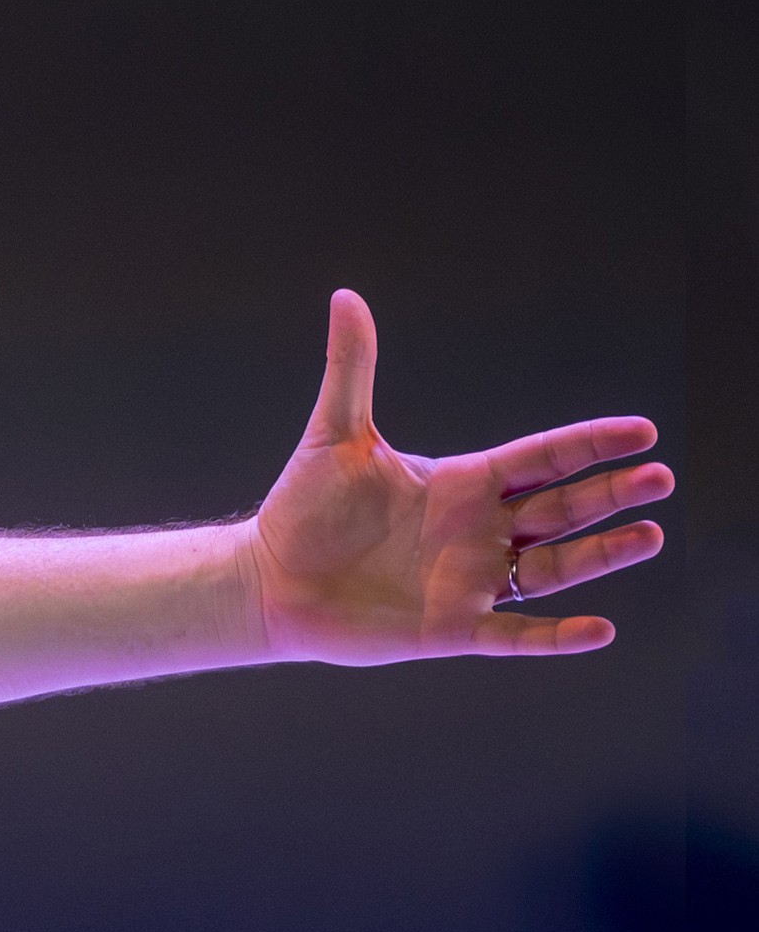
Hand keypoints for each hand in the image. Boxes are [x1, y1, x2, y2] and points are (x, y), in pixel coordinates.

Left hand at [249, 292, 666, 664]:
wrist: (272, 578)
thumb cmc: (304, 507)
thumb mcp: (335, 433)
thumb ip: (351, 367)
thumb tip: (346, 295)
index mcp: (463, 483)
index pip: (542, 458)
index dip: (591, 445)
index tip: (642, 432)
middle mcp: (479, 531)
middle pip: (562, 509)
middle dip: (610, 494)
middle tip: (660, 478)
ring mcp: (472, 581)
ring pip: (556, 568)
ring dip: (603, 554)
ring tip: (651, 536)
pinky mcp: (453, 628)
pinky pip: (518, 634)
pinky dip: (558, 636)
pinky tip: (602, 629)